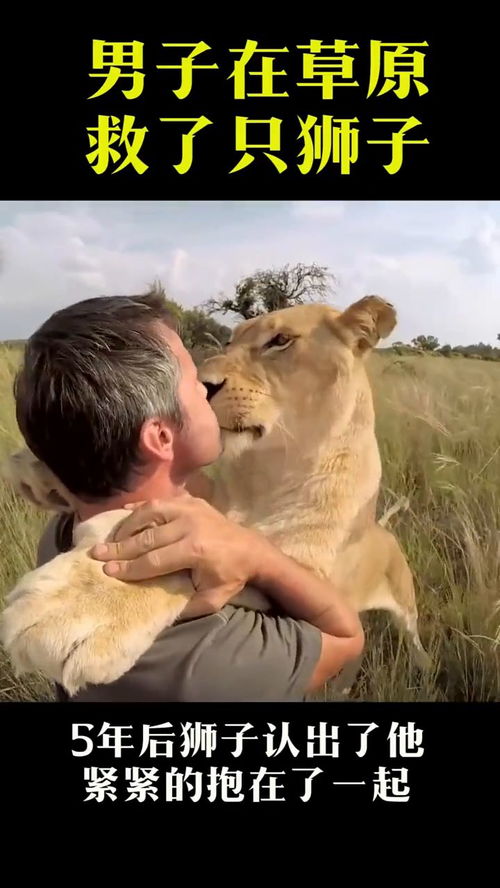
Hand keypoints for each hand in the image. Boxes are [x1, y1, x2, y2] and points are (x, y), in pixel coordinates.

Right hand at [90, 494, 267, 613]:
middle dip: (120, 547)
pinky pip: (161, 501)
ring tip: (111, 537)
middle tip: (96, 553)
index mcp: (195, 549)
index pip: (153, 560)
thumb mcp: (212, 599)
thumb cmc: (231, 577)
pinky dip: (141, 507)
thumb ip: (185, 607)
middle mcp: (190, 524)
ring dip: (128, 524)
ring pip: (150, 512)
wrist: (253, 550)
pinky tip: (124, 514)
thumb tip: (155, 613)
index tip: (107, 571)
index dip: (129, 567)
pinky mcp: (192, 501)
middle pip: (147, 536)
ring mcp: (191, 508)